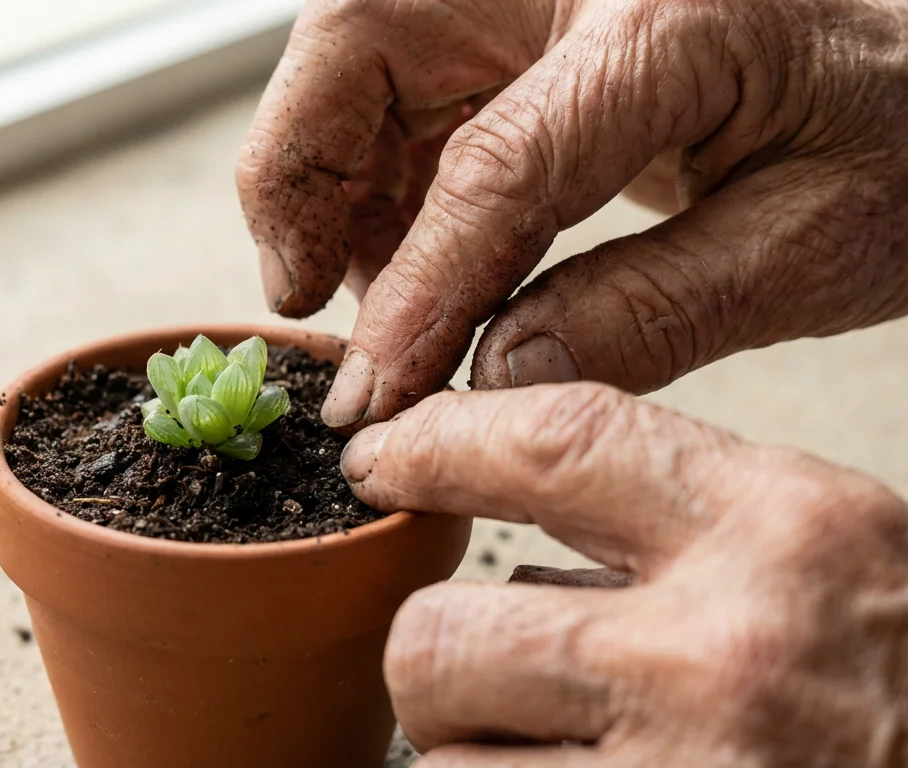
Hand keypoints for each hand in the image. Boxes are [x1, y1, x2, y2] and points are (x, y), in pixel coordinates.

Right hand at [236, 0, 907, 429]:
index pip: (492, 164)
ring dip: (335, 180)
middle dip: (305, 172)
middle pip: (362, 39)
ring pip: (359, 59)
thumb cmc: (902, 136)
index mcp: (666, 16)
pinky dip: (381, 176)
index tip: (372, 388)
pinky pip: (403, 86)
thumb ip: (652, 311)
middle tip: (306, 298)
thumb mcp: (817, 243)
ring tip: (371, 297)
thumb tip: (498, 376)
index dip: (416, 291)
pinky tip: (410, 258)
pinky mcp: (525, 23)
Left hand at [337, 383, 907, 765]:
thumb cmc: (897, 680)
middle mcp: (725, 652)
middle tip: (476, 673)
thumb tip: (495, 535)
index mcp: (779, 529)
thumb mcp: (818, 558)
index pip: (551, 439)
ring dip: (468, 754)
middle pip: (439, 630)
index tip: (379, 461)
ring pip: (441, 758)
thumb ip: (669, 525)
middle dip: (432, 656)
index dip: (434, 444)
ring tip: (551, 751)